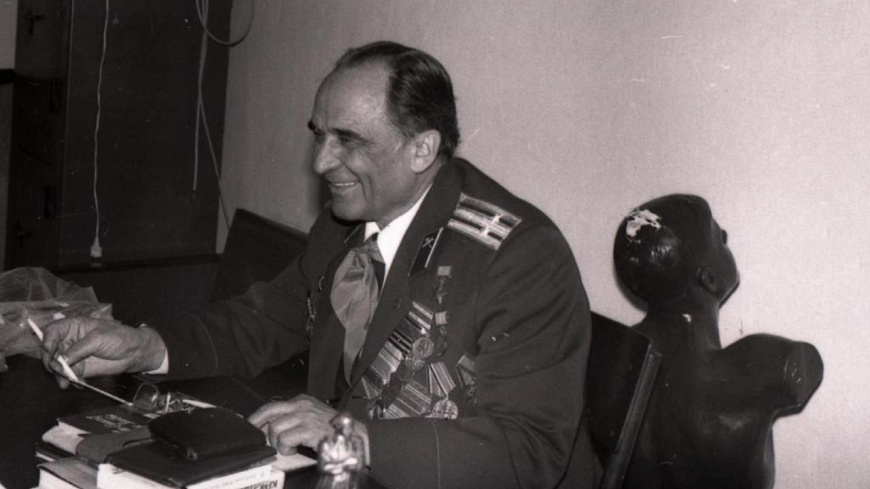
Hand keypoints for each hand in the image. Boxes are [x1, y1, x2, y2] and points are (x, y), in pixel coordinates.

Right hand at [41, 317, 166, 387]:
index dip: (47, 340)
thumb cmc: (120, 338)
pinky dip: (68, 380)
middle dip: (50, 361)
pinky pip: (67, 375)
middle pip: (50, 350)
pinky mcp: (78, 368)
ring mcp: (73, 355)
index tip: (49, 350)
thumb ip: (79, 349)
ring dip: (57, 374)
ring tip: (66, 381)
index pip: (52, 331)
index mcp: (74, 326)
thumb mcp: (99, 338)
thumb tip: (62, 360)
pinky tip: (76, 383)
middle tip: (58, 370)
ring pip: (56, 365)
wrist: (134, 353)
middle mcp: (69, 340)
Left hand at [248, 395, 367, 455]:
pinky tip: (294, 450)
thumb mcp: (313, 419)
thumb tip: (273, 427)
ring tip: (287, 448)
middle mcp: (302, 405)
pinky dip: (285, 448)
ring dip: (277, 442)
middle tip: (256, 438)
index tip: (251, 426)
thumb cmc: (335, 431)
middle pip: (269, 411)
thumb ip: (296, 419)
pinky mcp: (309, 429)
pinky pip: (285, 438)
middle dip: (257, 425)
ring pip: (275, 427)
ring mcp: (305, 416)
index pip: (272, 406)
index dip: (258, 418)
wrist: (355, 437)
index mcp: (303, 401)